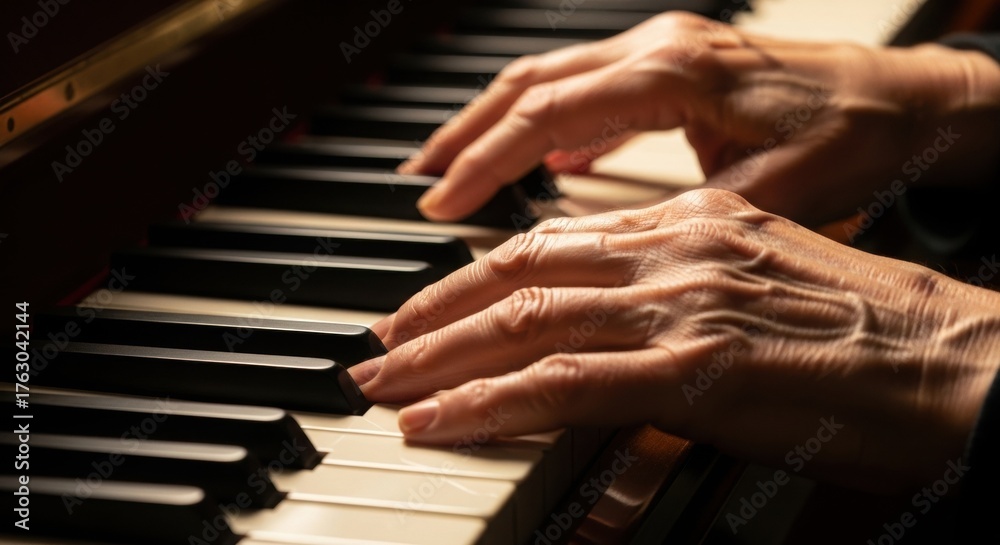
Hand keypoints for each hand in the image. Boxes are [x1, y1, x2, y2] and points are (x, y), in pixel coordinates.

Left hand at [350, 189, 999, 492]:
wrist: (952, 359)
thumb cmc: (867, 330)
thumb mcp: (756, 285)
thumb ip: (675, 293)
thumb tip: (610, 329)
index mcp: (687, 226)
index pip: (551, 243)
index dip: (474, 276)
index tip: (428, 307)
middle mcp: (673, 251)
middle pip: (519, 274)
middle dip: (435, 314)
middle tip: (377, 349)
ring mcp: (679, 307)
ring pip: (525, 322)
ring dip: (440, 357)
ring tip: (383, 386)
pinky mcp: (693, 370)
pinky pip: (561, 383)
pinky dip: (489, 402)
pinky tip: (438, 421)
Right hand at [403, 12, 999, 225]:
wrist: (909, 97)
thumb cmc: (855, 137)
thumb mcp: (777, 196)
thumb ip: (693, 221)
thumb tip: (622, 263)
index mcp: (676, 74)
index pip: (547, 112)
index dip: (485, 162)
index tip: (440, 205)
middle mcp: (659, 48)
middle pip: (530, 82)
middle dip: (465, 134)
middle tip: (417, 182)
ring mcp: (662, 49)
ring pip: (550, 77)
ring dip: (493, 122)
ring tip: (448, 167)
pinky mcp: (672, 65)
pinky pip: (585, 85)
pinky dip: (544, 121)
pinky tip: (532, 156)